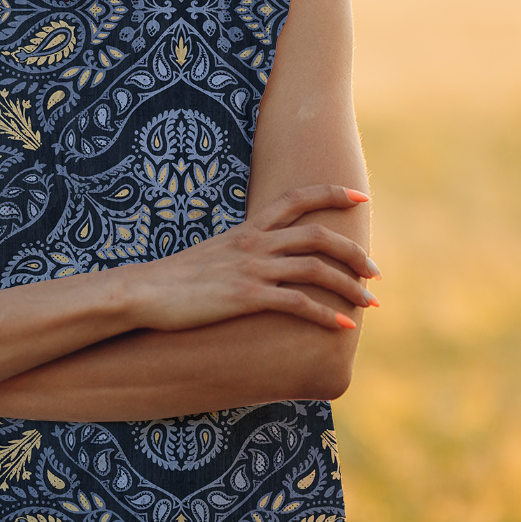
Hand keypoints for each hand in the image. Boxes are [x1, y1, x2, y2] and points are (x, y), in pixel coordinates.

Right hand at [129, 183, 377, 332]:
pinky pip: (296, 303)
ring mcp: (251, 268)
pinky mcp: (245, 296)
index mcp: (249, 229)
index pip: (297, 199)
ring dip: (349, 285)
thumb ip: (242, 251)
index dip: (331, 194)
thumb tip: (262, 260)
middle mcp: (255, 243)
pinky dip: (324, 315)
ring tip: (371, 303)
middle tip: (376, 271)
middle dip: (353, 252)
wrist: (144, 291)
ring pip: (314, 268)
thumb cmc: (176, 278)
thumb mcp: (214, 253)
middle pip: (318, 235)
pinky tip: (342, 327)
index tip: (360, 197)